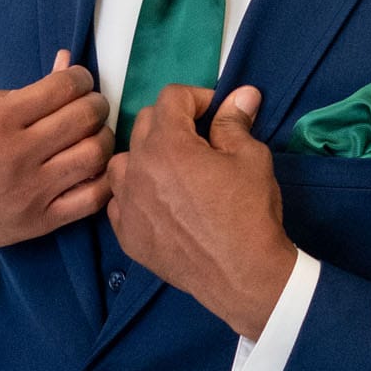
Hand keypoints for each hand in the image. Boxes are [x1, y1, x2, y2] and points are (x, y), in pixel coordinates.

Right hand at [0, 53, 113, 280]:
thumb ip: (24, 91)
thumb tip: (66, 64)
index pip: (62, 88)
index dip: (80, 78)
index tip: (78, 80)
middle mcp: (17, 157)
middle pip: (85, 119)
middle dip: (96, 103)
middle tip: (91, 104)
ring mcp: (29, 193)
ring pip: (95, 157)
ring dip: (104, 138)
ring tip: (93, 134)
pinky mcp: (37, 223)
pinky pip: (91, 200)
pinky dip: (103, 178)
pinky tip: (93, 168)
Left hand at [105, 86, 296, 340]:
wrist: (241, 275)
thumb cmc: (249, 213)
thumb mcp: (251, 158)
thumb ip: (235, 123)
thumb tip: (242, 94)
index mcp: (168, 144)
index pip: (171, 97)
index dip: (197, 98)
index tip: (216, 113)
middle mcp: (138, 169)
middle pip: (144, 124)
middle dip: (172, 122)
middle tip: (199, 140)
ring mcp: (127, 204)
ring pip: (123, 162)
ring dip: (145, 156)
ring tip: (171, 171)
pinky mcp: (127, 234)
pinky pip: (119, 201)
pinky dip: (135, 194)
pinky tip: (159, 203)